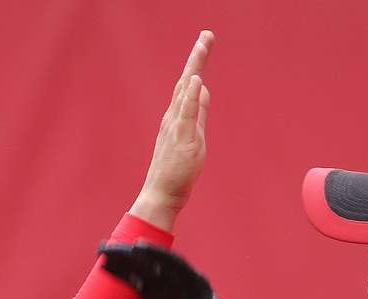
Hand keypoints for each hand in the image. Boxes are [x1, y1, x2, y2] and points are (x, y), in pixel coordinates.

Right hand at [99, 241, 231, 298]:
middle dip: (133, 254)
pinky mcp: (153, 293)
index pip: (173, 263)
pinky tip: (105, 267)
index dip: (156, 255)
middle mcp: (176, 278)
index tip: (138, 246)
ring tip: (101, 251)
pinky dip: (121, 275)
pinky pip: (135, 282)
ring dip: (122, 261)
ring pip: (141, 269)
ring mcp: (164, 285)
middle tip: (111, 246)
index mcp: (193, 280)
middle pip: (153, 262)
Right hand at [131, 30, 214, 230]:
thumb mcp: (192, 136)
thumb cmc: (175, 171)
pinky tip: (195, 79)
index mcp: (176, 117)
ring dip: (194, 67)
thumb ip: (197, 112)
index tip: (204, 41)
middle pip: (185, 81)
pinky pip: (185, 114)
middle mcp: (173, 117)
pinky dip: (189, 95)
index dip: (196, 63)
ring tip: (202, 45)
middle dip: (196, 57)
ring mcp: (176, 127)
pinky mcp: (181, 139)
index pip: (187, 84)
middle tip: (206, 34)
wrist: (161, 195)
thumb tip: (202, 89)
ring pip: (184, 91)